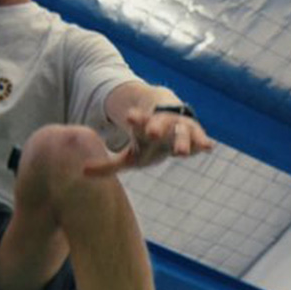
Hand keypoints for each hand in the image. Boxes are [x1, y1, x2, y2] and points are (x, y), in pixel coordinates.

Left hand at [83, 108, 213, 176]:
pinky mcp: (195, 135)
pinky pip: (200, 139)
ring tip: (182, 152)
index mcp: (144, 127)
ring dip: (182, 141)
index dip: (135, 119)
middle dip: (156, 127)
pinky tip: (209, 147)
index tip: (129, 117)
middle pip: (160, 125)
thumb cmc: (145, 144)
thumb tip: (81, 173)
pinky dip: (204, 142)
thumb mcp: (128, 156)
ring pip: (181, 133)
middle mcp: (163, 125)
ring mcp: (180, 129)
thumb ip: (107, 165)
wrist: (170, 123)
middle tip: (152, 132)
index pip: (138, 122)